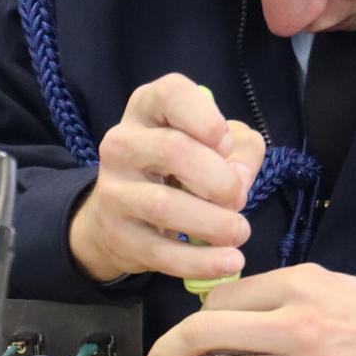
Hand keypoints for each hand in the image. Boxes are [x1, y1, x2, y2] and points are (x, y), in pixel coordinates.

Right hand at [69, 73, 265, 281]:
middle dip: (218, 179)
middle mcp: (122, 142)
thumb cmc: (182, 167)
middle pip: (172, 150)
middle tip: (238, 198)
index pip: (171, 93)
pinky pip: (161, 251)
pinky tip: (228, 262)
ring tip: (239, 232)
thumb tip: (238, 180)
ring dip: (213, 223)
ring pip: (164, 205)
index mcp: (148, 108)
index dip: (204, 116)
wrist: (121, 214)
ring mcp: (114, 189)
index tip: (224, 142)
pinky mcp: (117, 235)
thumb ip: (241, 150)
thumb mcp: (217, 144)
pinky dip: (200, 261)